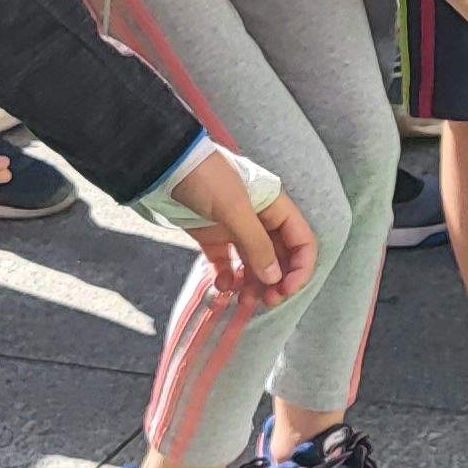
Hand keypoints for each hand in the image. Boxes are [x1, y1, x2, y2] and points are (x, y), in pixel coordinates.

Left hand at [174, 150, 316, 307]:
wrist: (165, 165)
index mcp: (275, 208)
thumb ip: (256, 244)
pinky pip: (228, 264)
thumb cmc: (205, 178)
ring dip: (254, 285)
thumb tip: (275, 278)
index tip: (286, 289)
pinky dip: (229, 278)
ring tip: (243, 302)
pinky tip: (223, 287)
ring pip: (255, 265)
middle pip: (280, 258)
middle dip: (277, 282)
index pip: (301, 242)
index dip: (300, 268)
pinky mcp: (214, 238)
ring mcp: (236, 230)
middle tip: (266, 301)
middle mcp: (260, 221)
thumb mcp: (234, 209)